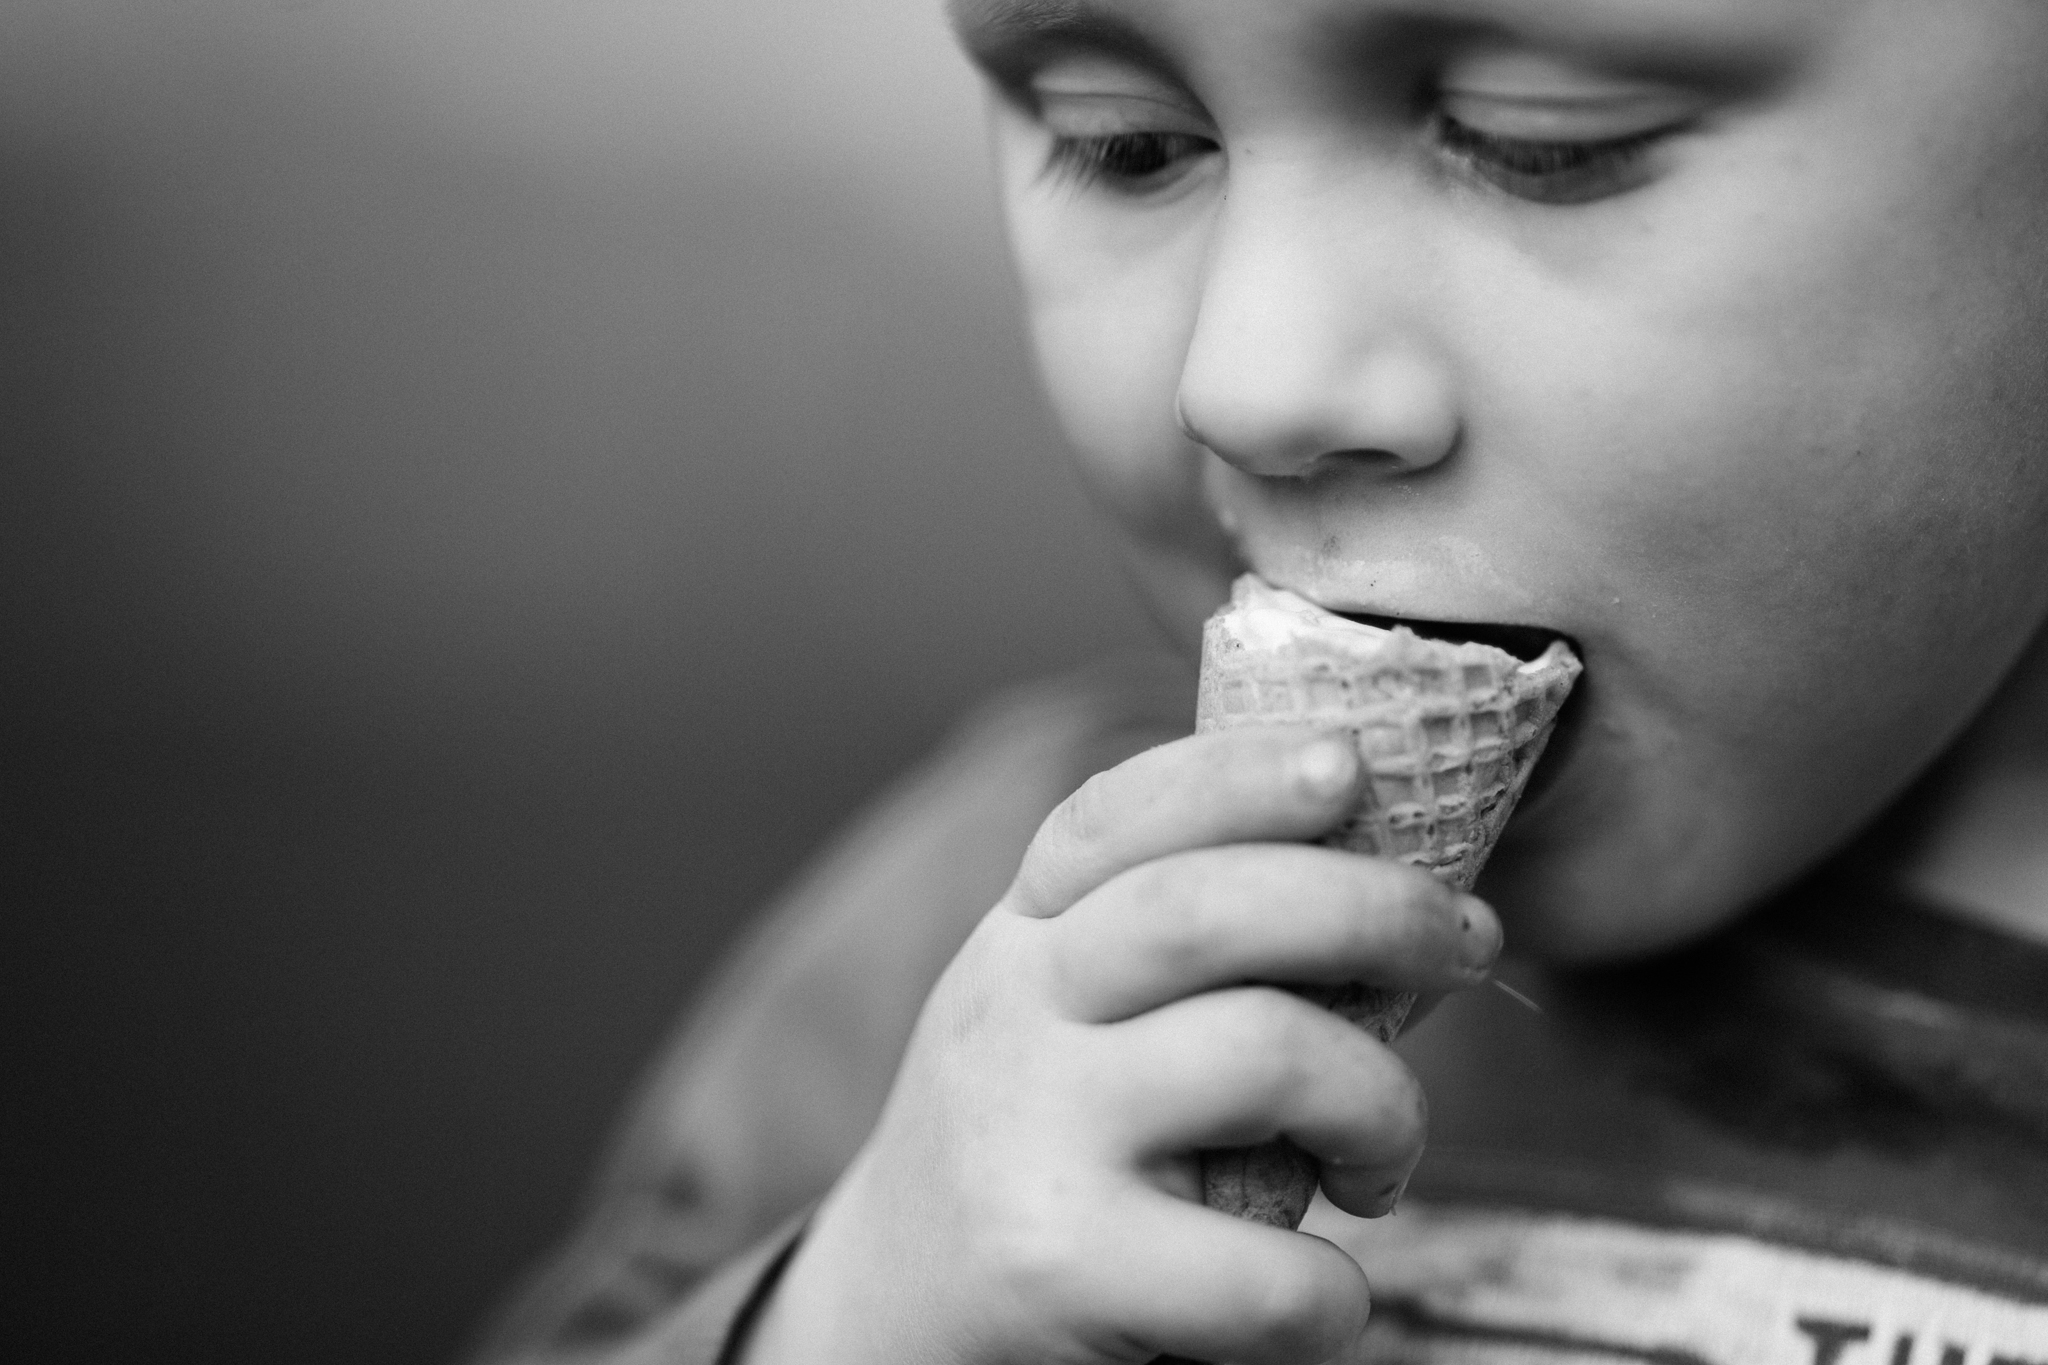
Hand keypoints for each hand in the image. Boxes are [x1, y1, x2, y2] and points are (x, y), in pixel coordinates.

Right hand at [740, 727, 1501, 1364]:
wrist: (891, 1311)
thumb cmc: (1039, 1144)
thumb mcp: (1064, 1012)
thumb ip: (1181, 952)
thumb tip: (1403, 902)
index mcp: (1025, 933)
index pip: (1120, 817)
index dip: (1241, 774)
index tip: (1352, 760)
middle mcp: (1015, 1009)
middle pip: (1206, 909)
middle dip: (1372, 908)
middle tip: (1466, 940)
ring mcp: (1031, 1132)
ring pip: (1263, 1053)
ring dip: (1382, 1103)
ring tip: (1383, 1156)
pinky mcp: (1058, 1264)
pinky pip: (1258, 1270)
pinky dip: (1335, 1293)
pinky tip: (1326, 1297)